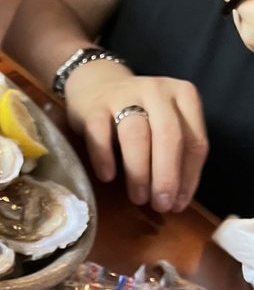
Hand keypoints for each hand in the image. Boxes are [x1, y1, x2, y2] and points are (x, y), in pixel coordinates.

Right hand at [64, 62, 208, 212]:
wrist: (97, 85)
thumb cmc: (136, 115)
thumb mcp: (163, 125)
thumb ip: (174, 156)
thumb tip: (175, 201)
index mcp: (183, 96)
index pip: (194, 141)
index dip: (189, 177)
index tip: (178, 204)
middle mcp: (157, 91)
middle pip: (168, 135)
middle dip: (166, 175)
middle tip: (160, 205)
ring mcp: (125, 95)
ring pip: (136, 134)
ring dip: (139, 171)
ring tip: (138, 198)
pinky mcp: (95, 106)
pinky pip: (100, 132)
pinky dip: (104, 156)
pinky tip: (108, 177)